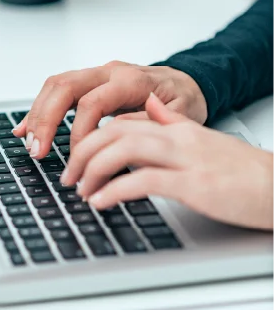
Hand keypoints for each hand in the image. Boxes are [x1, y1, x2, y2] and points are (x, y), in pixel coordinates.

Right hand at [13, 61, 207, 158]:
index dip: (79, 132)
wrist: (190, 82)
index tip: (78, 159)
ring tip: (30, 142)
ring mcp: (98, 75)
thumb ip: (149, 122)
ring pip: (56, 86)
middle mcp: (110, 72)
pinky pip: (58, 91)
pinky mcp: (90, 83)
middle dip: (46, 119)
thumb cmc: (185, 100)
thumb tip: (115, 132)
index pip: (92, 102)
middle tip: (37, 149)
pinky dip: (40, 109)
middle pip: (64, 86)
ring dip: (38, 114)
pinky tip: (27, 127)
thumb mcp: (181, 116)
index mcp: (131, 80)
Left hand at [63, 93, 273, 230]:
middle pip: (114, 131)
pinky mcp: (193, 184)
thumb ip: (175, 122)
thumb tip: (153, 107)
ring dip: (93, 169)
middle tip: (68, 176)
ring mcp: (185, 158)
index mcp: (175, 127)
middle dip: (83, 152)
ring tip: (79, 189)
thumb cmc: (241, 170)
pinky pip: (144, 180)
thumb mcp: (203, 139)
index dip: (92, 137)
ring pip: (124, 149)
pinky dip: (115, 189)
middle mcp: (176, 137)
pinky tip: (101, 202)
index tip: (76, 158)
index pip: (121, 122)